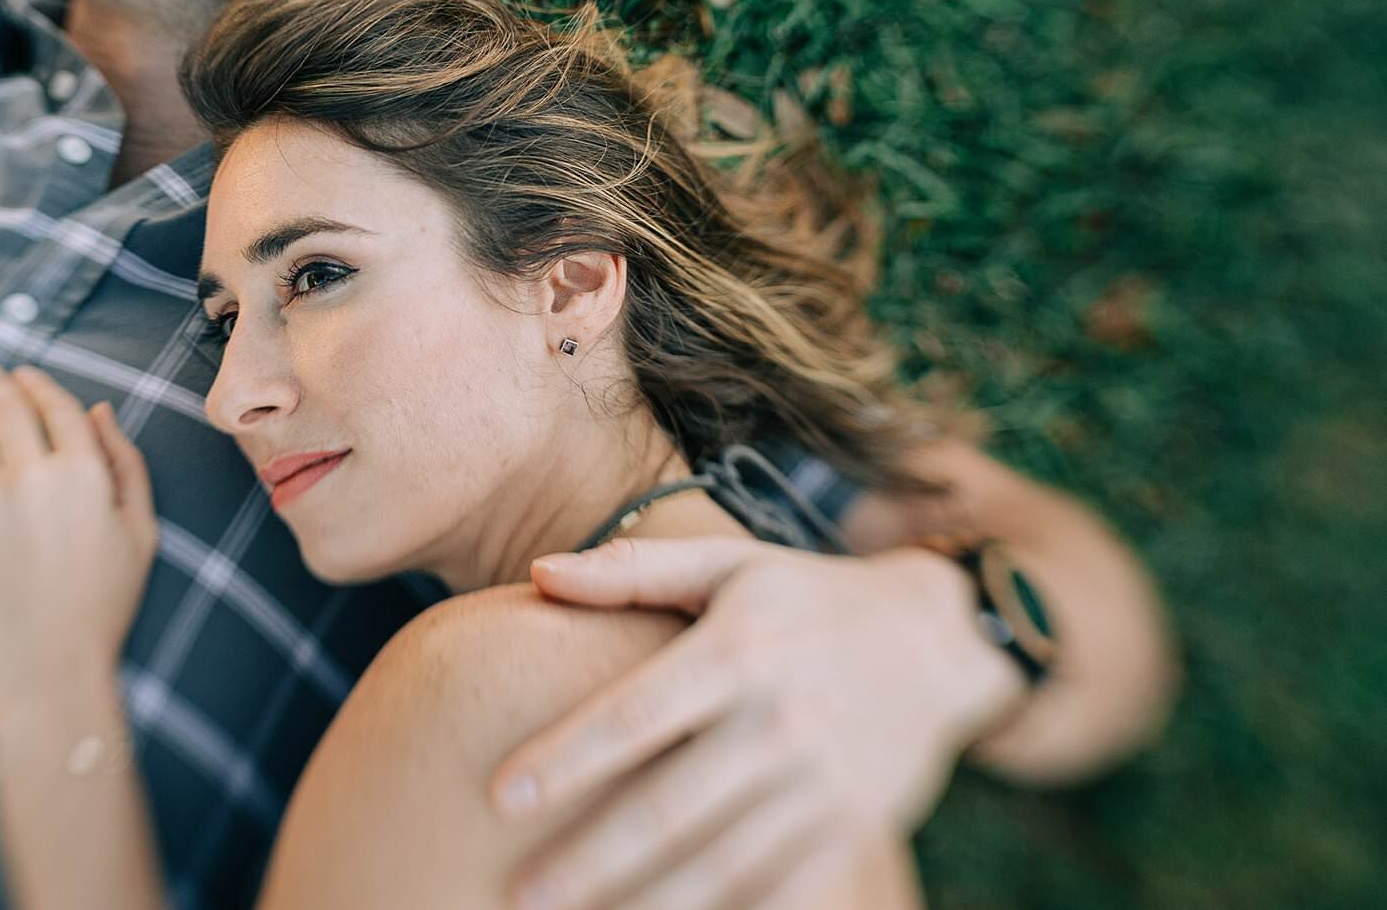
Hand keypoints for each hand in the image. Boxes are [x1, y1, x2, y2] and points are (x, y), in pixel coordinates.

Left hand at [0, 364, 156, 727]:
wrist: (50, 678)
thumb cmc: (102, 608)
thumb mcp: (141, 533)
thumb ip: (126, 464)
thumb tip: (98, 408)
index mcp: (84, 476)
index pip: (53, 406)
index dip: (34, 383)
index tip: (21, 375)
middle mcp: (31, 480)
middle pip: (2, 407)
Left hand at [492, 537, 1023, 909]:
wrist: (941, 641)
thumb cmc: (806, 598)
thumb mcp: (728, 565)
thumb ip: (632, 571)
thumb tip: (537, 573)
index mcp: (736, 652)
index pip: (634, 714)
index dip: (565, 758)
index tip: (500, 797)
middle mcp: (778, 722)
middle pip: (667, 808)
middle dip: (588, 859)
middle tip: (517, 892)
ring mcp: (821, 784)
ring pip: (721, 865)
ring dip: (647, 904)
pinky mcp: (854, 831)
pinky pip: (784, 893)